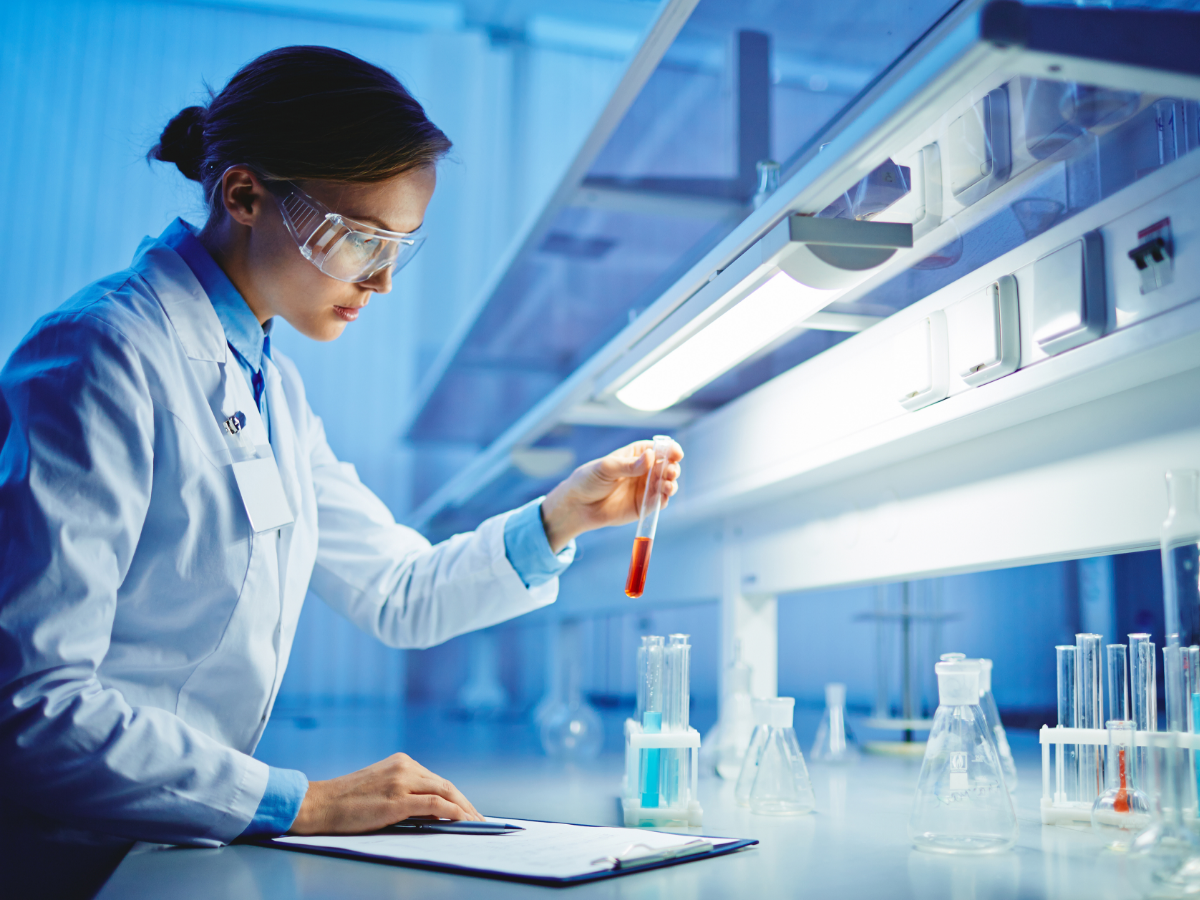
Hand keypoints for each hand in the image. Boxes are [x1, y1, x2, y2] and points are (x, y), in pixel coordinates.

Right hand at [288, 753, 483, 834]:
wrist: (320, 803)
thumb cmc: (346, 802)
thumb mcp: (380, 788)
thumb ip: (405, 792)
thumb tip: (434, 812)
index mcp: (401, 762)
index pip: (437, 780)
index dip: (456, 796)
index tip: (468, 810)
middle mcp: (405, 767)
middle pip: (446, 785)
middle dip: (465, 803)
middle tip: (478, 819)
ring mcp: (401, 781)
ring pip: (445, 792)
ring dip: (464, 809)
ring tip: (474, 824)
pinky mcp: (397, 799)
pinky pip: (435, 804)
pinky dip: (452, 812)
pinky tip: (461, 820)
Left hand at [539, 439, 683, 553]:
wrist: (578, 506)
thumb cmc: (588, 480)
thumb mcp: (606, 468)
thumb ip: (628, 465)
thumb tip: (650, 457)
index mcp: (636, 454)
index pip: (658, 449)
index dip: (670, 449)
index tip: (676, 453)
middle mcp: (645, 470)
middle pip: (667, 466)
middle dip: (672, 468)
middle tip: (670, 472)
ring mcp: (645, 488)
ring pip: (667, 484)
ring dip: (671, 484)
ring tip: (668, 485)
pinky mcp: (644, 506)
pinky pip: (659, 502)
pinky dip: (665, 499)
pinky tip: (664, 497)